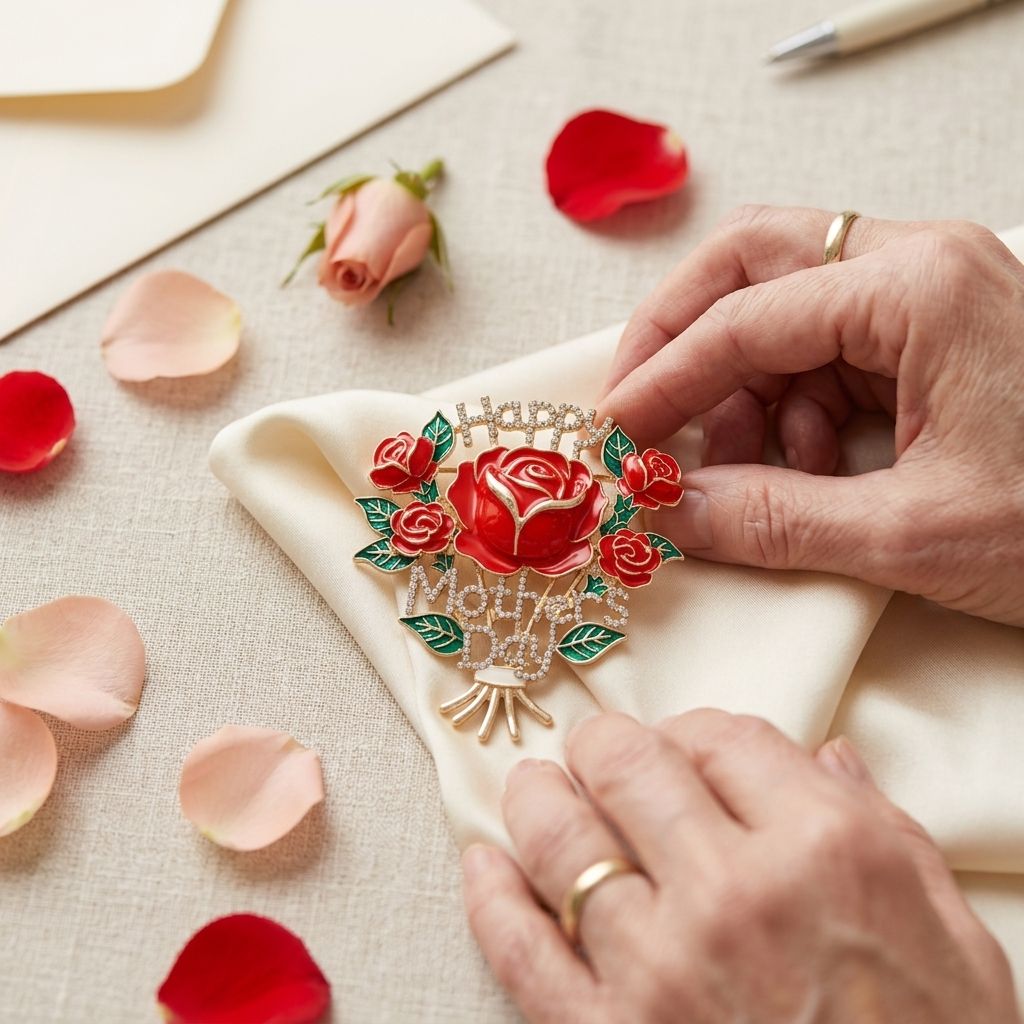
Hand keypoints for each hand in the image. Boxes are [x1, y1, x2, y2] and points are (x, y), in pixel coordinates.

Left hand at [462, 711, 1018, 1022]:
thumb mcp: (951, 934)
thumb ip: (883, 828)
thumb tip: (825, 758)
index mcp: (823, 849)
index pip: (722, 735)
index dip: (694, 729)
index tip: (684, 745)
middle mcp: (732, 895)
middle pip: (629, 766)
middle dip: (606, 745)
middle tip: (599, 751)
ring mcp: (659, 971)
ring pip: (562, 841)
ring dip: (536, 799)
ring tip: (534, 787)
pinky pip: (520, 952)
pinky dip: (490, 898)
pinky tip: (484, 865)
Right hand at [597, 206, 1023, 625]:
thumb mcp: (914, 532)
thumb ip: (770, 520)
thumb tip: (667, 514)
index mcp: (921, 285)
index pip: (744, 315)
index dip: (662, 380)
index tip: (614, 435)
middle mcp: (921, 267)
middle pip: (754, 264)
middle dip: (683, 340)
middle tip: (640, 411)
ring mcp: (928, 297)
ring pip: (782, 313)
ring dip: (741, 392)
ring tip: (738, 471)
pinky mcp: (932, 338)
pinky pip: (822, 354)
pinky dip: (789, 412)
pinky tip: (801, 471)